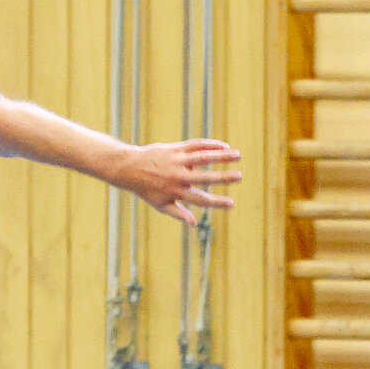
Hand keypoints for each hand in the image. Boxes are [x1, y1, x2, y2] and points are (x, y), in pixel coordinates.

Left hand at [122, 139, 242, 225]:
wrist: (130, 168)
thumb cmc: (147, 189)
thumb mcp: (160, 205)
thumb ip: (178, 213)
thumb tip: (194, 224)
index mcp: (176, 192)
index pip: (201, 200)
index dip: (217, 203)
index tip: (232, 204)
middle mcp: (178, 177)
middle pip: (205, 178)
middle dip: (224, 177)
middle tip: (239, 177)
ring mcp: (177, 161)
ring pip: (203, 157)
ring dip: (222, 156)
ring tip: (238, 155)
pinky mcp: (176, 148)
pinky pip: (196, 145)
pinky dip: (211, 144)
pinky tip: (224, 146)